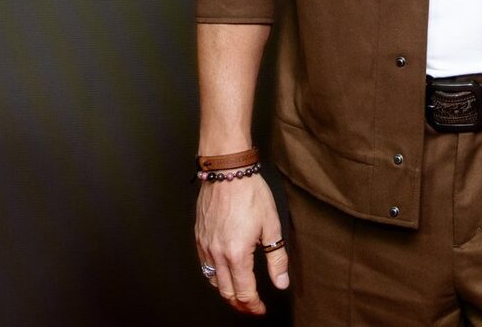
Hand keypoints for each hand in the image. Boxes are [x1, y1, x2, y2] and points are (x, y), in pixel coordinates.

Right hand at [194, 174, 289, 314]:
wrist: (227, 171)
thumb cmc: (250, 193)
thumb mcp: (271, 225)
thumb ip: (277, 258)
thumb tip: (281, 283)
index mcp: (237, 254)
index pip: (244, 292)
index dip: (254, 305)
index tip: (261, 309)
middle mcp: (218, 254)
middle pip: (226, 292)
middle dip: (240, 304)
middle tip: (252, 307)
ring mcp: (206, 246)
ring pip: (213, 281)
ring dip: (227, 292)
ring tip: (239, 294)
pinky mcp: (199, 237)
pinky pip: (205, 266)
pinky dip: (214, 276)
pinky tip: (223, 274)